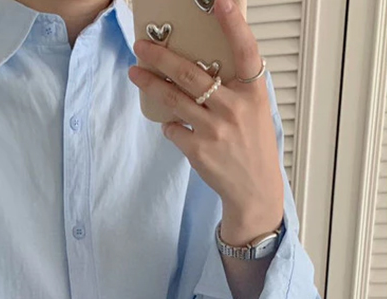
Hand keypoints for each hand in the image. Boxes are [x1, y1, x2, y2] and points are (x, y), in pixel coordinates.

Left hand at [127, 0, 283, 243]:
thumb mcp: (254, 108)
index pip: (245, 51)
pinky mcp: (198, 150)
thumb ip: (234, 86)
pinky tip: (173, 123)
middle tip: (141, 46)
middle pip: (191, 74)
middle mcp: (234, 107)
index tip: (220, 2)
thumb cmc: (252, 144)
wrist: (253, 187)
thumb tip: (204, 61)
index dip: (234, 25)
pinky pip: (173, 128)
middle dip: (162, 57)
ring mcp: (214, 129)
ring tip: (135, 73)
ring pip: (173, 99)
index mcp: (253, 92)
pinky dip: (170, 123)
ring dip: (150, 84)